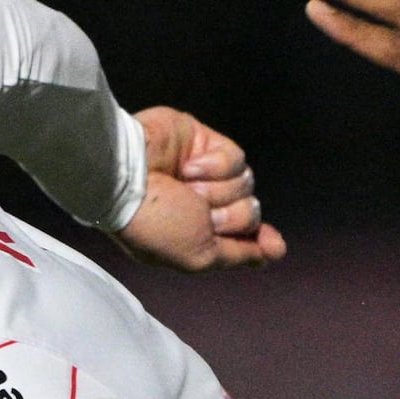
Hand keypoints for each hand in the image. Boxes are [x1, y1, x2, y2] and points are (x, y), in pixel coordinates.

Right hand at [119, 105, 285, 271]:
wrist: (126, 176)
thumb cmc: (155, 223)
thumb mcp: (199, 255)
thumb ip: (238, 254)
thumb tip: (273, 254)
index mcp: (198, 236)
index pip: (245, 238)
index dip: (260, 241)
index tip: (273, 245)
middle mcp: (203, 206)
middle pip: (250, 213)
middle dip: (230, 217)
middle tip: (197, 212)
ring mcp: (206, 174)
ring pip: (245, 186)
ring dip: (218, 192)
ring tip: (186, 188)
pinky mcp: (205, 143)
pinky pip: (236, 159)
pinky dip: (215, 166)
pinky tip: (189, 167)